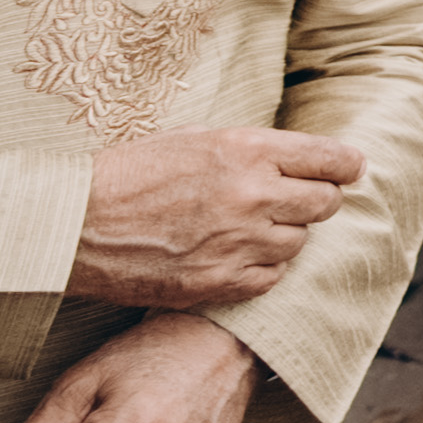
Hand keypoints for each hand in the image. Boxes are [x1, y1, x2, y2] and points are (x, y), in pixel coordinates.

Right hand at [68, 125, 365, 307]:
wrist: (74, 223)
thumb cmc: (129, 173)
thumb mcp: (195, 139)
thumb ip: (252, 150)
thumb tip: (298, 159)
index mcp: (248, 150)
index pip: (333, 160)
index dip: (345, 166)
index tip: (348, 171)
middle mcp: (252, 195)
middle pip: (325, 204)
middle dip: (316, 200)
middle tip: (295, 200)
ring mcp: (237, 242)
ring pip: (298, 243)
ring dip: (284, 235)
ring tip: (249, 228)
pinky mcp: (217, 282)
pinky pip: (270, 279)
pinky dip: (261, 269)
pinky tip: (235, 256)